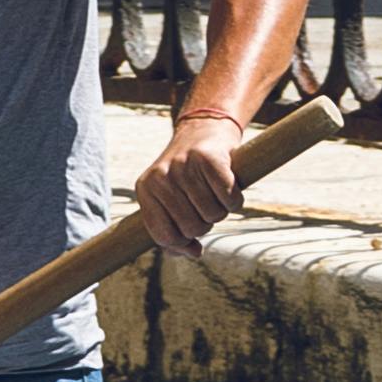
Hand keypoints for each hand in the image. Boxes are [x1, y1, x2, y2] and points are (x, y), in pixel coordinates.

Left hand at [135, 106, 250, 252]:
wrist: (204, 128)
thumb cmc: (189, 174)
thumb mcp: (171, 200)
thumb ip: (174, 233)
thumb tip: (194, 253)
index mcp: (145, 190)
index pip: (163, 235)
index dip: (182, 244)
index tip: (193, 240)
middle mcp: (160, 177)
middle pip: (192, 228)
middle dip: (205, 223)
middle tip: (205, 204)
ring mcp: (183, 166)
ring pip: (213, 216)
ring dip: (221, 210)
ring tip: (215, 192)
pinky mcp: (208, 158)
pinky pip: (230, 200)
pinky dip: (235, 200)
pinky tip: (230, 186)